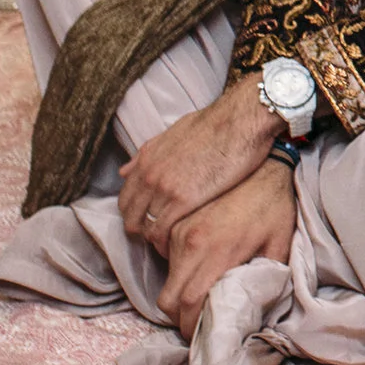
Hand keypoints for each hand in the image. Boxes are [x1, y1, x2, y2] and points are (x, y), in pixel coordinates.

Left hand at [117, 75, 284, 253]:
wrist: (240, 120)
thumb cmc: (216, 123)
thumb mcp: (175, 133)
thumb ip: (149, 154)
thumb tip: (128, 169)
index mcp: (146, 159)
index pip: (125, 199)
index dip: (136, 215)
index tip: (151, 221)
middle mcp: (149, 174)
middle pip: (130, 217)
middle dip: (143, 230)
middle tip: (162, 236)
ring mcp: (164, 188)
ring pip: (144, 227)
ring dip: (156, 239)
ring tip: (173, 244)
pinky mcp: (183, 199)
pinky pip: (162, 231)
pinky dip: (167, 243)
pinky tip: (181, 245)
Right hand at [159, 157, 295, 342]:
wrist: (264, 163)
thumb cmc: (275, 205)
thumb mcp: (278, 244)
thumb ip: (264, 279)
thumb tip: (252, 310)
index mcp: (214, 250)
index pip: (189, 303)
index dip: (190, 327)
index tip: (200, 336)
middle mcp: (188, 241)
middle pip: (168, 298)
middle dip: (179, 318)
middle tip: (198, 323)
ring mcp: (179, 230)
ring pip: (166, 279)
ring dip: (179, 294)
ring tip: (202, 297)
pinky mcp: (178, 220)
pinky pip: (167, 257)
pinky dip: (178, 271)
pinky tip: (199, 270)